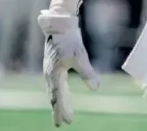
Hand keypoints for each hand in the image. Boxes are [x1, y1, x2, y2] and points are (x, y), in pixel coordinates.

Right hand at [38, 10, 99, 125]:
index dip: (62, 110)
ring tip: (64, 114)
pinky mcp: (53, 66)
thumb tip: (96, 88)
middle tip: (62, 123)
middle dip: (58, 110)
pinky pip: (56, 84)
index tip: (67, 121)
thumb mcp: (80, 56)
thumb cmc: (70, 39)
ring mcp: (50, 70)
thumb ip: (87, 73)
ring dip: (59, 103)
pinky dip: (60, 93)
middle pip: (54, 96)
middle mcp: (50, 74)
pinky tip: (65, 96)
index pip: (58, 97)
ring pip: (55, 91)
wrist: (60, 25)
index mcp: (55, 74)